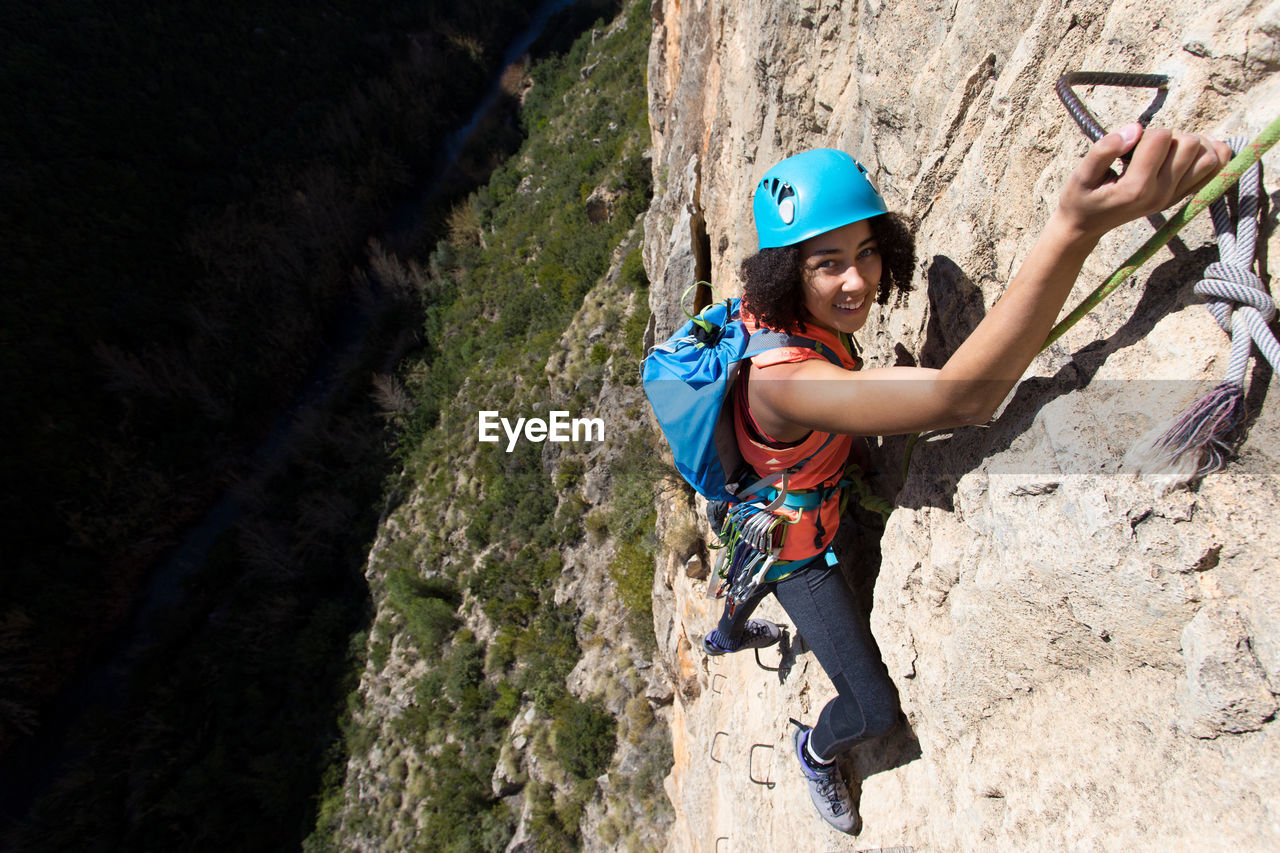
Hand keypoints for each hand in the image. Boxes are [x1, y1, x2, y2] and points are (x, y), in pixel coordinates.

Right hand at [1055, 122, 1231, 239]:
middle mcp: (1161, 194)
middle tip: (1146, 150)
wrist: (1085, 226)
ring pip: (1209, 156)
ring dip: (1190, 144)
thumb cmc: (1081, 197)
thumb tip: (1135, 129)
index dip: (1144, 132)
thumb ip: (1103, 150)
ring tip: (1165, 151)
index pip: (1161, 138)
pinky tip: (1187, 155)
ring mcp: (1174, 197)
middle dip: (1169, 137)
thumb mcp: (1080, 174)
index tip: (1127, 147)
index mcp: (1136, 188)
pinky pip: (1216, 170)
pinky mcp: (1182, 197)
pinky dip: (1209, 156)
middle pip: (1189, 144)